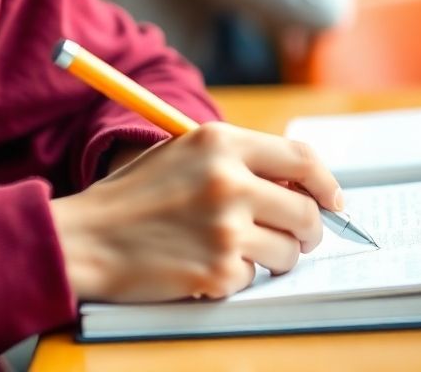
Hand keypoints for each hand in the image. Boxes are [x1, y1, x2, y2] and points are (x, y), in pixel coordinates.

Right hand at [49, 122, 341, 302]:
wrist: (88, 237)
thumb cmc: (137, 195)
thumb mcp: (187, 154)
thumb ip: (240, 159)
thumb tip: (300, 181)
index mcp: (220, 142)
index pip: (301, 157)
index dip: (326, 183)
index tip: (332, 200)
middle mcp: (228, 180)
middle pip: (306, 210)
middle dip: (309, 229)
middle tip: (298, 237)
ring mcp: (225, 228)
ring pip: (289, 251)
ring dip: (275, 257)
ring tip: (241, 251)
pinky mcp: (218, 271)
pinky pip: (254, 278)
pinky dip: (238, 276)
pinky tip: (206, 264)